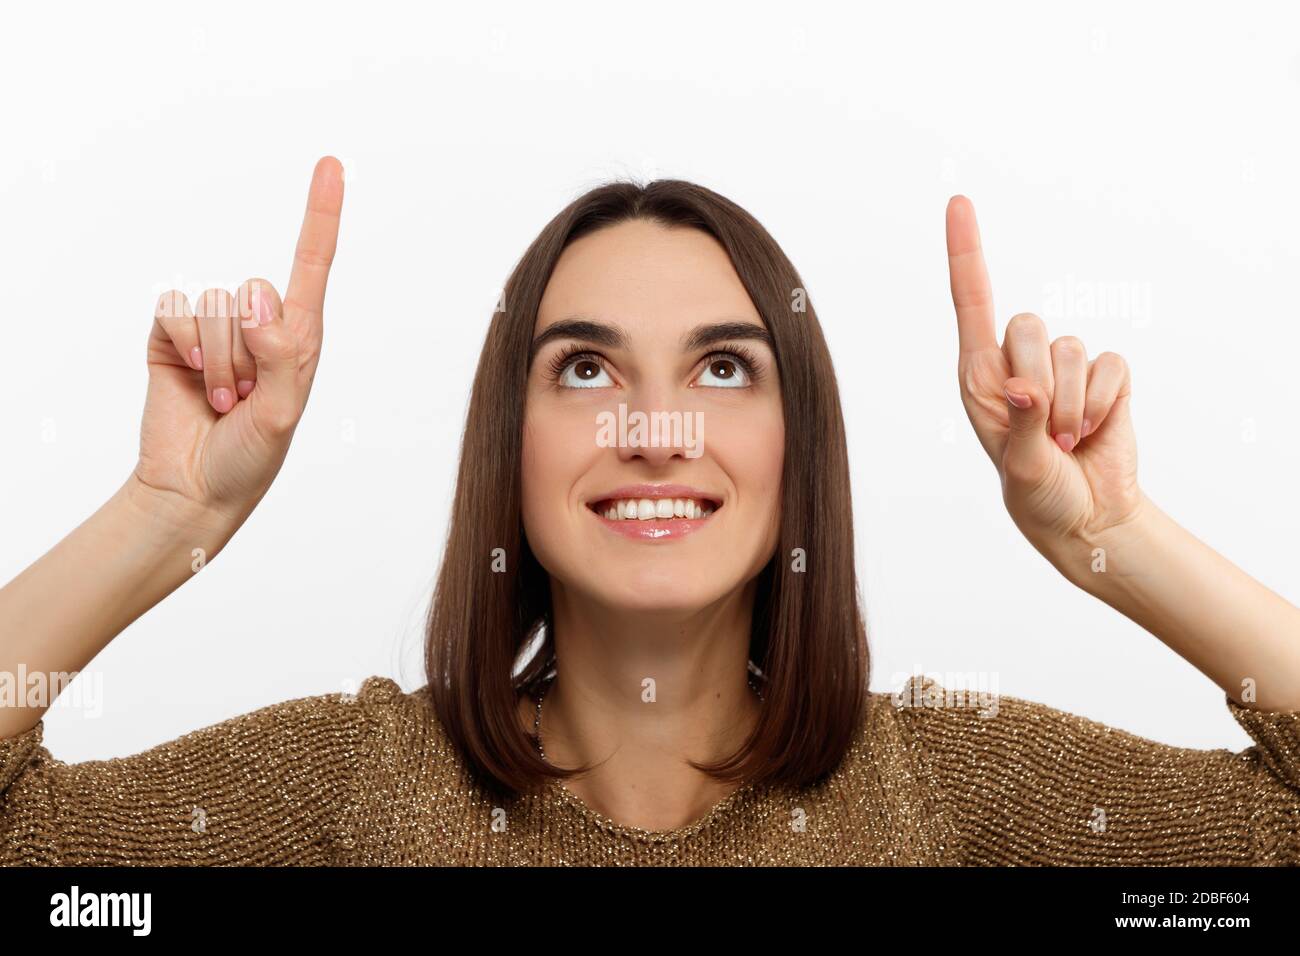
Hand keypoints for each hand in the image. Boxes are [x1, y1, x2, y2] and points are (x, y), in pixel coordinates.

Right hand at [134, 157, 343, 520]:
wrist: (193, 488)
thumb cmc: (249, 456)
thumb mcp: (281, 415)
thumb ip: (280, 358)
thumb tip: (258, 301)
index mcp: (300, 336)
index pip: (312, 265)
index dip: (321, 215)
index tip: (332, 165)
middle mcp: (259, 323)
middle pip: (252, 292)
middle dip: (246, 354)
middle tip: (243, 398)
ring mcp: (214, 327)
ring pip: (213, 308)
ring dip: (216, 363)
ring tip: (222, 399)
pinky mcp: (171, 334)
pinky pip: (174, 312)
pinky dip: (183, 351)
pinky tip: (192, 386)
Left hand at [944, 195, 1143, 556]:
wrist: (1087, 516)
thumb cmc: (1038, 492)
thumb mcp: (1019, 467)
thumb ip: (1019, 425)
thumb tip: (1023, 389)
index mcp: (981, 378)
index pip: (970, 302)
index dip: (966, 251)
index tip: (958, 202)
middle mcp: (1018, 364)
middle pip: (1027, 325)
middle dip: (1040, 380)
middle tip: (1043, 430)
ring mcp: (1063, 368)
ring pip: (1072, 347)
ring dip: (1073, 403)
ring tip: (1065, 438)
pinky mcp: (1105, 376)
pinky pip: (1110, 366)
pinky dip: (1104, 404)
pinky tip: (1094, 430)